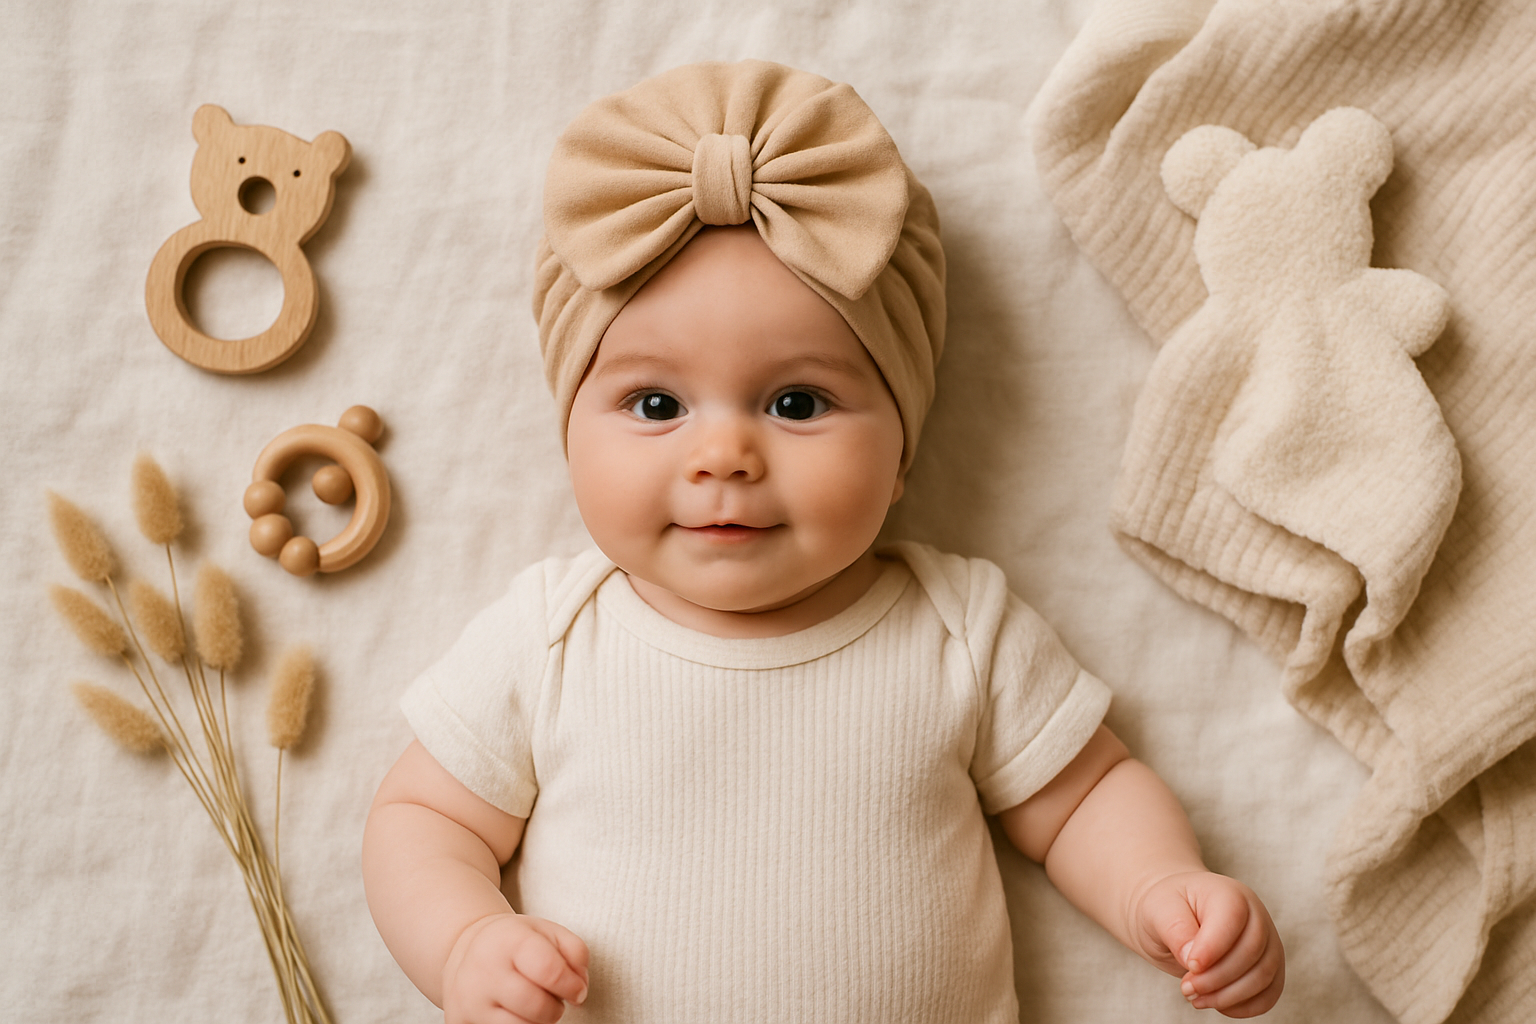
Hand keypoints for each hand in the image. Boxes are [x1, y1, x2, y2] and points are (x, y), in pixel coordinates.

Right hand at [442, 912, 589, 1023]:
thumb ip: (575, 952)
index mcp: (510, 942)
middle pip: (537, 1007)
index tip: (576, 990)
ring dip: (537, 1022)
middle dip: (554, 1008)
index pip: (549, 971)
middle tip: (551, 997)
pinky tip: (514, 1012)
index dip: (572, 986)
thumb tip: (580, 988)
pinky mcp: (461, 1021)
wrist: (465, 950)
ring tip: (532, 1004)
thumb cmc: (514, 943)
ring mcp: (470, 1000)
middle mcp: (485, 971)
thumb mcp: (548, 932)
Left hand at [1134, 871, 1283, 1016]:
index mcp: (1228, 893)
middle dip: (1217, 978)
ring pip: (1264, 976)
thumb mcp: (1159, 910)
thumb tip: (1191, 958)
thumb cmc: (1167, 909)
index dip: (1213, 948)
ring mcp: (1267, 941)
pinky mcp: (1268, 967)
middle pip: (1251, 952)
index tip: (1189, 966)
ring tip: (1196, 997)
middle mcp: (1255, 915)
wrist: (1174, 917)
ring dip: (1229, 996)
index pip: (1232, 918)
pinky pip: (1269, 993)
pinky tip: (1217, 1004)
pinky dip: (1245, 1007)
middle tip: (1186, 988)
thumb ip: (1175, 929)